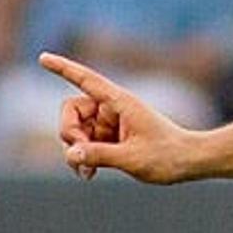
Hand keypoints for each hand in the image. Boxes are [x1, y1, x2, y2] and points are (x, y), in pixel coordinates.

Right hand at [40, 52, 199, 182]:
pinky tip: (88, 175)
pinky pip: (84, 144)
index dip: (63, 69)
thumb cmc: (168, 156)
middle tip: (82, 155)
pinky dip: (82, 157)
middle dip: (69, 133)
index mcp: (120, 103)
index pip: (86, 80)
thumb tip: (71, 154)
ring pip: (75, 131)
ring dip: (75, 150)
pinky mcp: (110, 138)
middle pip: (71, 111)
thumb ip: (100, 155)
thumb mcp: (132, 158)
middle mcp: (112, 109)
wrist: (190, 162)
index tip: (43, 58)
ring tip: (88, 172)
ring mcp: (110, 123)